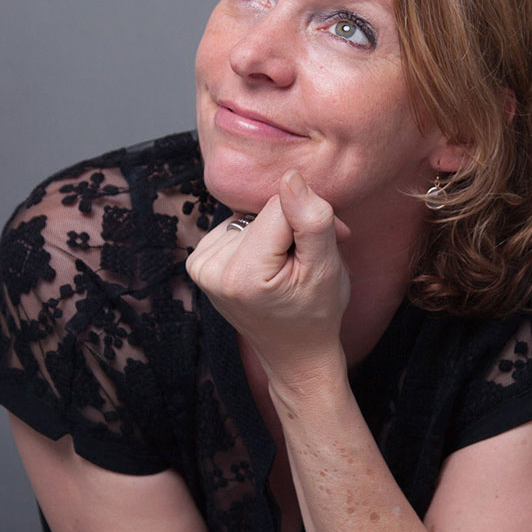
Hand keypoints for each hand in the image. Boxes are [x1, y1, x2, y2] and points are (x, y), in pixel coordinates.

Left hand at [186, 171, 350, 378]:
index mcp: (240, 273)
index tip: (331, 242)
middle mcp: (210, 268)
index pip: (278, 206)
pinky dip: (258, 240)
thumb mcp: (327, 268)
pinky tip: (268, 266)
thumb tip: (291, 177)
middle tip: (313, 259)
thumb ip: (311, 221)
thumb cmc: (317, 314)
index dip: (310, 217)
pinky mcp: (200, 262)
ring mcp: (201, 266)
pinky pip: (238, 228)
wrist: (294, 353)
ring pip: (251, 217)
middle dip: (294, 226)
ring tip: (291, 267)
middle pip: (262, 211)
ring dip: (277, 233)